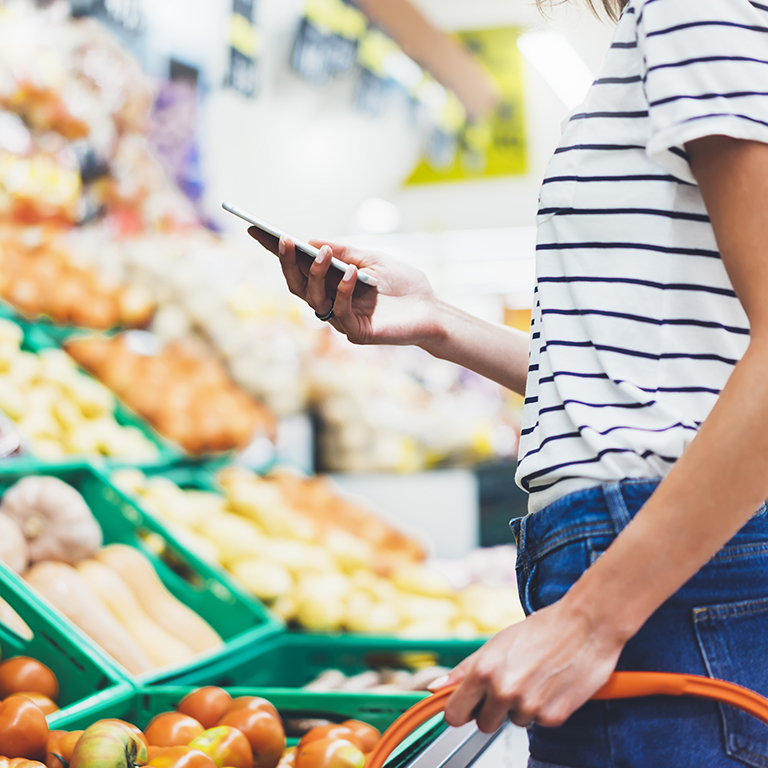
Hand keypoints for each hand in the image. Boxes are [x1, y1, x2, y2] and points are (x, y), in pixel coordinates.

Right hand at [267, 233, 441, 345]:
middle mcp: (331, 302)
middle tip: (282, 240)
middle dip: (287, 263)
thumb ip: (345, 251)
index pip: (298, 267)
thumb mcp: (373, 258)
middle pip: (298, 285)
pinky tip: (351, 273)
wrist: (432, 309)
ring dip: (315, 274)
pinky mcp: (357, 333)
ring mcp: (341, 320)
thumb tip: (311, 241)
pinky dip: (343, 290)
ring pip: (314, 300)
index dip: (277, 251)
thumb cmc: (403, 283)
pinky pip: (340, 311)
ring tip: (322, 254)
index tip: (256, 229)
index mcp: (332, 283)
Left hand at [437, 599, 624, 733]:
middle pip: (483, 723)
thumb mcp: (496, 643)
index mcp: (484, 670)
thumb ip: (464, 670)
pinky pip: (539, 722)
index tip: (466, 706)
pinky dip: (544, 709)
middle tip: (510, 684)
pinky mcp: (553, 717)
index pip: (454, 714)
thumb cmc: (542, 629)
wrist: (586, 624)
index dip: (460, 711)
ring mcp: (529, 706)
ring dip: (521, 707)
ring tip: (535, 678)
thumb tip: (434, 689)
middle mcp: (503, 690)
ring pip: (513, 722)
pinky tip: (552, 685)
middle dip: (492, 709)